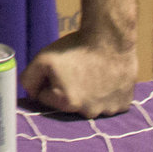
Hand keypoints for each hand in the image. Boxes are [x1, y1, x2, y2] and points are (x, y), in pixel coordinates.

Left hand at [19, 30, 136, 117]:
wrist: (110, 38)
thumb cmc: (76, 48)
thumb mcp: (42, 59)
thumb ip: (28, 79)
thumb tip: (30, 93)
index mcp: (67, 103)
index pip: (45, 97)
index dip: (47, 80)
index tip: (58, 69)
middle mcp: (89, 112)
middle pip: (68, 102)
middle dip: (67, 88)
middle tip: (76, 69)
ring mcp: (109, 109)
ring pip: (90, 103)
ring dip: (89, 92)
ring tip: (91, 71)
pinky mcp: (124, 104)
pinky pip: (109, 102)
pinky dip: (106, 92)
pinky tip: (105, 77)